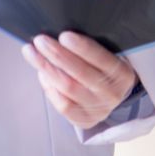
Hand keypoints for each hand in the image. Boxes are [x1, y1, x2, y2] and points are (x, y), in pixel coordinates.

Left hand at [21, 31, 138, 129]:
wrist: (113, 95)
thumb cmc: (105, 68)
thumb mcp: (110, 55)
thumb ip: (93, 46)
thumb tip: (62, 35)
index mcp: (122, 74)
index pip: (101, 59)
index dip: (82, 47)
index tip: (64, 35)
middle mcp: (112, 93)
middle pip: (80, 74)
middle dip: (57, 55)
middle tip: (40, 40)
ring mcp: (98, 109)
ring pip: (67, 89)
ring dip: (46, 68)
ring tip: (32, 53)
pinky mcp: (85, 120)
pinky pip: (63, 105)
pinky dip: (50, 87)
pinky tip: (42, 73)